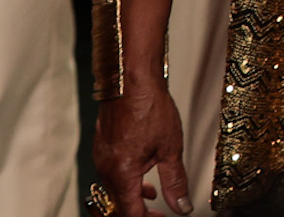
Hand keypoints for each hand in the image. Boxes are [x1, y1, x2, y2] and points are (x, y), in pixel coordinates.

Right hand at [93, 79, 190, 215]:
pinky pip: (112, 173)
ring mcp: (101, 158)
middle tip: (159, 212)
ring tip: (154, 193)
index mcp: (122, 174)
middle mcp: (106, 169)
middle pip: (119, 204)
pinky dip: (127, 179)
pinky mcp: (102, 147)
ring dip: (134, 195)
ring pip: (115, 189)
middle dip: (139, 211)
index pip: (130, 213)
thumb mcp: (170, 148)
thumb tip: (181, 206)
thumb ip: (175, 181)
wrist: (131, 80)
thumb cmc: (149, 107)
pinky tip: (143, 170)